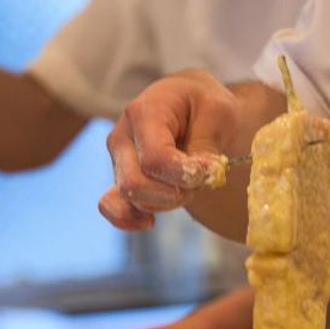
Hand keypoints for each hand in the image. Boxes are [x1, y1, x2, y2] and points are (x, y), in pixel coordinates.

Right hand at [99, 70, 243, 229]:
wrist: (191, 106)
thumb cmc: (204, 107)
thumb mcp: (219, 112)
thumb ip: (206, 144)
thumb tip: (199, 175)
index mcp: (144, 112)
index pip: (155, 158)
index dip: (185, 175)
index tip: (211, 170)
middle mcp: (122, 136)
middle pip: (136, 184)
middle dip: (175, 194)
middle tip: (200, 181)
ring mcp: (117, 159)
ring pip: (129, 198)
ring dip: (164, 203)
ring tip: (186, 187)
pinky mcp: (119, 178)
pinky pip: (111, 207)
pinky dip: (129, 220)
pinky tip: (149, 222)